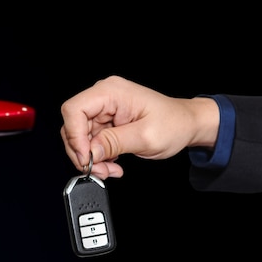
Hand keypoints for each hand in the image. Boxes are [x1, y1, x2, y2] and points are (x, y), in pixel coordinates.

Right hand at [60, 75, 219, 178]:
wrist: (187, 125)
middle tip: (99, 169)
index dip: (74, 136)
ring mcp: (105, 110)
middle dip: (83, 152)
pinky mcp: (106, 122)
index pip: (74, 110)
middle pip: (73, 126)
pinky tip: (111, 163)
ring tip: (109, 169)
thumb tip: (90, 151)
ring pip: (81, 137)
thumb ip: (114, 143)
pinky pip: (91, 141)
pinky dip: (98, 156)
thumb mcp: (145, 137)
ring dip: (92, 158)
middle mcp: (105, 97)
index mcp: (112, 92)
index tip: (86, 157)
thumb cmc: (174, 123)